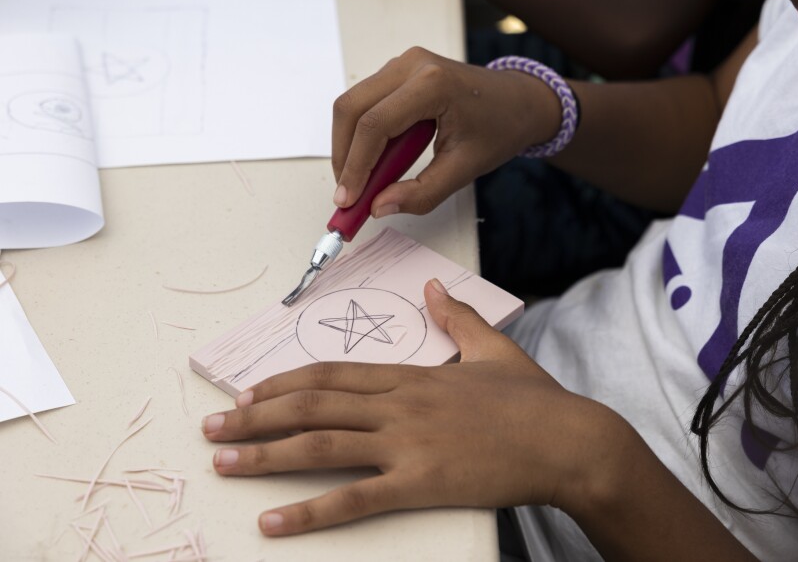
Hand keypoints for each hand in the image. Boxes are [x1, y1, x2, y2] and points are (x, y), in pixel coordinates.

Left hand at [201, 279, 599, 535]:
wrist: (569, 440)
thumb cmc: (533, 399)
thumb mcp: (491, 348)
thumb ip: (454, 317)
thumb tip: (431, 289)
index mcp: (412, 375)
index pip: (332, 373)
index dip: (285, 381)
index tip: (251, 391)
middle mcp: (398, 404)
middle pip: (312, 405)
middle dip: (256, 414)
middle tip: (213, 423)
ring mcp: (407, 443)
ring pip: (320, 445)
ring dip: (264, 454)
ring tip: (223, 460)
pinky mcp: (420, 483)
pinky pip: (354, 499)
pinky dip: (309, 512)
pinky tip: (273, 522)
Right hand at [331, 47, 560, 216]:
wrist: (519, 101)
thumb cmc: (499, 128)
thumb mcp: (464, 169)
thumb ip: (422, 193)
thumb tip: (379, 207)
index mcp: (433, 84)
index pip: (375, 125)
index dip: (355, 166)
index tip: (347, 200)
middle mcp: (411, 65)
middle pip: (352, 109)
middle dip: (344, 156)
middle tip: (348, 195)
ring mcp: (402, 64)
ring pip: (352, 105)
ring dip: (349, 146)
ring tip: (360, 182)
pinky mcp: (398, 72)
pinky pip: (365, 102)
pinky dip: (361, 135)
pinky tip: (373, 163)